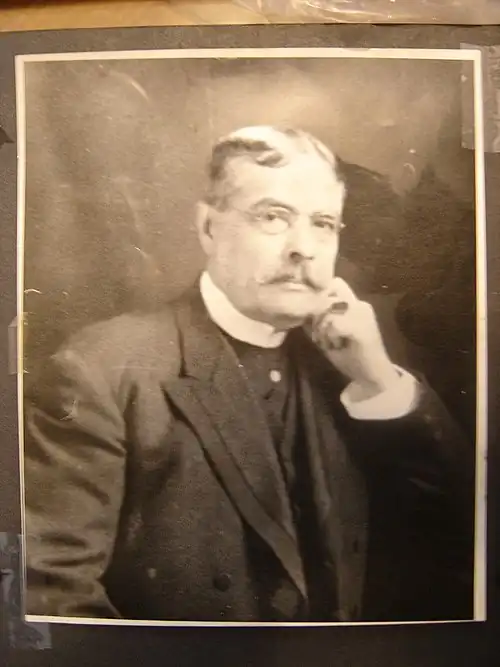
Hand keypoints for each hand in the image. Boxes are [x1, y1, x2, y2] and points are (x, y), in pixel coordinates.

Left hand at [308, 278, 399, 399]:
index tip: (315, 318)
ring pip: (328, 312)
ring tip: (330, 344)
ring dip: (322, 330)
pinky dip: (330, 337)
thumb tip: (300, 310)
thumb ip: (316, 321)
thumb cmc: (351, 358)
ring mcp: (363, 314)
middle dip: (317, 318)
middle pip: (326, 296)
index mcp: (354, 304)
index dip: (319, 296)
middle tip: (322, 337)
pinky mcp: (362, 327)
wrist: (372, 377)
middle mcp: (360, 304)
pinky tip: (336, 347)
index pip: (333, 284)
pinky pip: (334, 324)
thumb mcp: (327, 336)